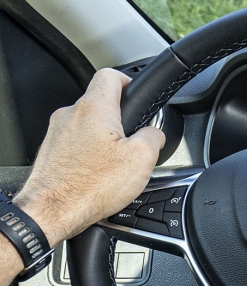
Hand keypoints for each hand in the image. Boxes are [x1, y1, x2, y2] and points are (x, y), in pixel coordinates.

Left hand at [14, 69, 163, 246]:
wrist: (54, 210)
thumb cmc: (90, 186)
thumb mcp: (143, 159)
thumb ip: (154, 137)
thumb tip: (155, 134)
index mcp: (95, 108)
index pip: (111, 75)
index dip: (129, 81)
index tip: (136, 94)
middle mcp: (71, 115)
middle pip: (101, 103)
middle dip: (120, 120)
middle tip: (134, 141)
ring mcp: (58, 132)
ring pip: (89, 126)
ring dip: (104, 140)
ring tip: (116, 165)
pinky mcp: (52, 151)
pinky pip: (77, 144)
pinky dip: (90, 155)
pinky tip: (99, 175)